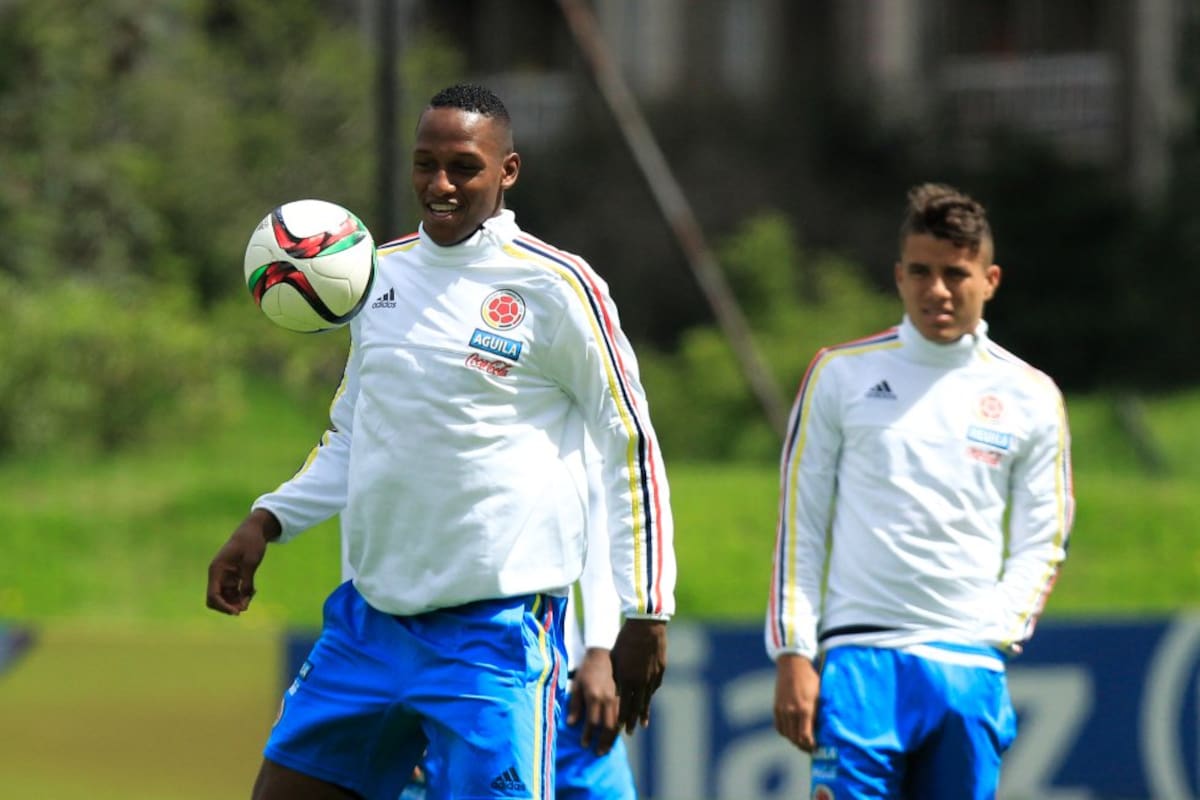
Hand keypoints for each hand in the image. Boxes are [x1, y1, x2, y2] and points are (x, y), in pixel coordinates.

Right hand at [205, 508, 278, 614]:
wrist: (253, 531)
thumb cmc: (251, 542)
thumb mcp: (251, 560)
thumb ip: (247, 579)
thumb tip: (244, 598)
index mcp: (217, 569)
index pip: (213, 595)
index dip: (222, 606)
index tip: (237, 612)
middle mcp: (218, 575)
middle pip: (217, 600)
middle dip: (229, 606)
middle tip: (245, 606)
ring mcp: (224, 577)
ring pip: (226, 598)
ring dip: (237, 602)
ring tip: (252, 596)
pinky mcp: (232, 577)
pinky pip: (234, 593)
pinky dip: (242, 595)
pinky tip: (252, 591)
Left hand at [567, 647, 620, 754]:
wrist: (603, 656)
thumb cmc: (587, 671)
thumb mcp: (576, 686)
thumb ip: (574, 705)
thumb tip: (571, 724)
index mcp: (594, 696)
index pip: (592, 722)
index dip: (588, 735)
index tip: (584, 745)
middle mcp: (608, 699)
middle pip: (608, 727)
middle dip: (603, 742)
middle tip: (598, 753)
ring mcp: (619, 699)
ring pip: (618, 724)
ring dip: (613, 738)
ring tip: (607, 749)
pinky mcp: (625, 697)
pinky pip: (624, 717)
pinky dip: (621, 729)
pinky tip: (616, 735)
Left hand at [610, 618, 666, 733]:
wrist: (647, 626)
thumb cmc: (625, 639)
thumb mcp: (614, 658)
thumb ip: (614, 676)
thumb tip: (611, 692)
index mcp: (626, 679)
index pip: (623, 705)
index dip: (620, 718)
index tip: (617, 729)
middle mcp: (640, 682)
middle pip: (635, 707)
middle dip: (631, 721)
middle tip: (629, 733)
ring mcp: (652, 677)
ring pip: (647, 700)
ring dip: (643, 713)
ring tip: (642, 724)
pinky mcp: (661, 670)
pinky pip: (654, 687)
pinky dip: (650, 695)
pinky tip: (648, 700)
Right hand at [774, 654, 819, 751]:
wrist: (792, 666)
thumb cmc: (810, 679)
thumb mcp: (819, 695)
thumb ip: (819, 713)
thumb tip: (824, 729)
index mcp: (805, 709)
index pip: (805, 737)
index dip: (811, 746)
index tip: (816, 747)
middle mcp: (791, 712)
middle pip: (795, 738)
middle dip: (803, 746)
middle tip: (810, 748)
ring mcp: (782, 710)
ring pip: (786, 734)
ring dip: (794, 740)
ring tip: (801, 741)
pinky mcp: (776, 707)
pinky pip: (779, 727)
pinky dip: (785, 733)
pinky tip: (791, 732)